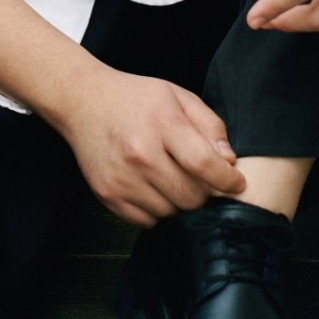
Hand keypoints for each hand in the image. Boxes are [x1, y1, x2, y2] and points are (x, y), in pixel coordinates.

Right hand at [60, 63, 244, 226]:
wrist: (82, 100)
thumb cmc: (135, 98)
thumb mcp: (176, 96)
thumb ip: (209, 125)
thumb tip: (229, 162)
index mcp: (162, 124)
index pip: (205, 165)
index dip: (228, 180)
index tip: (236, 182)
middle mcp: (140, 153)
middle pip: (191, 197)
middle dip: (203, 192)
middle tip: (197, 177)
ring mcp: (122, 177)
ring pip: (171, 213)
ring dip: (178, 202)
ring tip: (169, 178)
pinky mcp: (108, 194)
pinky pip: (148, 221)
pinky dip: (156, 210)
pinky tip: (150, 186)